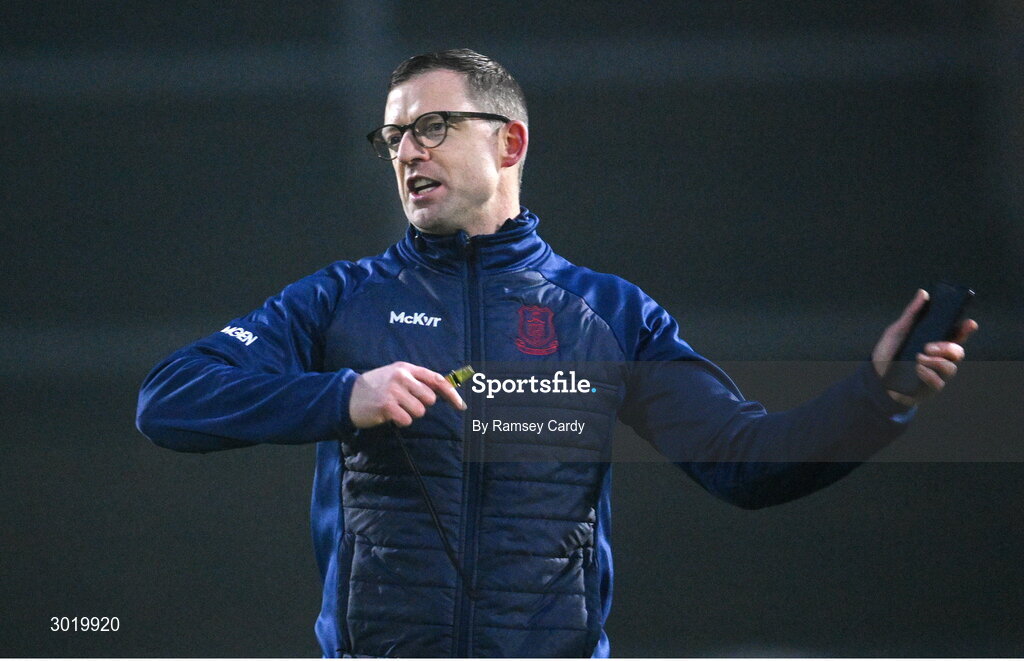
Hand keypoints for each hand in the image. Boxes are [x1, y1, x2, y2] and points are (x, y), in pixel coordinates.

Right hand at [349, 361, 466, 427]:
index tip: (461, 405)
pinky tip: (388, 415)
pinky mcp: (387, 405)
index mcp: (406, 368)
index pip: (436, 379)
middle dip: (420, 405)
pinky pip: (407, 420)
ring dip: (408, 414)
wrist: (348, 395)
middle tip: (404, 403)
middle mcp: (402, 376)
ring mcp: (394, 390)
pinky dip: (400, 421)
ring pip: (419, 411)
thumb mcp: (395, 376)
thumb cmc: (375, 387)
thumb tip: (442, 390)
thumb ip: (416, 381)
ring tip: (394, 408)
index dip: (451, 393)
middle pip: (429, 399)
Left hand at [872, 289, 978, 406]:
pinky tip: (917, 370)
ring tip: (918, 358)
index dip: (965, 330)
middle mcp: (938, 358)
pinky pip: (939, 383)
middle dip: (948, 347)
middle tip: (929, 346)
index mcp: (934, 342)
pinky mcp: (929, 388)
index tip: (969, 323)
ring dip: (936, 362)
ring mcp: (936, 374)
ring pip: (951, 368)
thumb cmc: (888, 353)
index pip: (956, 335)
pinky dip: (928, 375)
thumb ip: (912, 313)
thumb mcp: (897, 331)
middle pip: (958, 352)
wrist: (874, 377)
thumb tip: (923, 293)